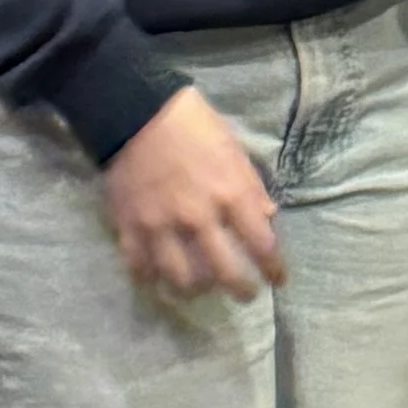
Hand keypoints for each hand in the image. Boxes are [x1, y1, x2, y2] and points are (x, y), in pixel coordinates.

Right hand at [101, 86, 284, 300]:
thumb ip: (251, 187)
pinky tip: (159, 276)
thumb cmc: (193, 125)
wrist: (136, 112)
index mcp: (230, 194)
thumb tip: (267, 217)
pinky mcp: (129, 227)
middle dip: (241, 290)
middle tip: (245, 294)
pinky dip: (151, 277)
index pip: (261, 244)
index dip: (273, 268)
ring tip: (201, 287)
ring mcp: (161, 226)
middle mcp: (198, 217)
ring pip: (181, 280)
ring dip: (196, 289)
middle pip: (224, 273)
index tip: (278, 280)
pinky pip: (140, 268)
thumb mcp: (234, 149)